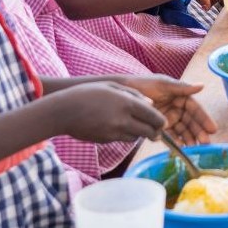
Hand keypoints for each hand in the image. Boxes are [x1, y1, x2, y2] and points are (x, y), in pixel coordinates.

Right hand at [44, 81, 165, 142]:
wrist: (63, 111)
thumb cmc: (87, 93)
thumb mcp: (112, 86)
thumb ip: (134, 95)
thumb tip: (151, 104)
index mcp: (127, 103)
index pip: (153, 117)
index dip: (161, 122)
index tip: (163, 123)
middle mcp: (123, 120)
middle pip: (148, 132)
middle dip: (155, 133)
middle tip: (156, 132)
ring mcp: (114, 132)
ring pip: (136, 138)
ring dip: (139, 134)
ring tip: (137, 127)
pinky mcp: (106, 140)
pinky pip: (122, 139)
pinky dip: (125, 136)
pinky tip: (119, 127)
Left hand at [115, 75, 216, 143]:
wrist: (124, 93)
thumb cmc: (145, 84)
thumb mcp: (163, 84)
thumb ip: (182, 87)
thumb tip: (202, 85)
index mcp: (181, 97)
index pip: (196, 110)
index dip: (204, 119)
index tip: (212, 129)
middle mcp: (177, 109)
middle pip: (191, 122)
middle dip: (199, 133)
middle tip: (205, 143)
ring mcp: (169, 119)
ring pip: (183, 131)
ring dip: (190, 139)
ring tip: (194, 148)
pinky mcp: (160, 128)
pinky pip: (171, 136)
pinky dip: (176, 142)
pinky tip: (181, 148)